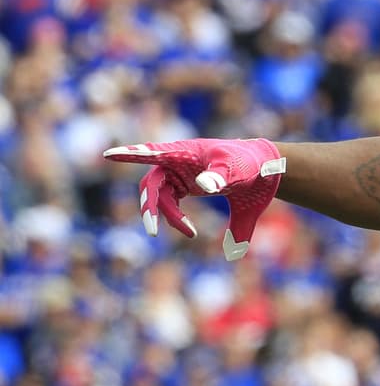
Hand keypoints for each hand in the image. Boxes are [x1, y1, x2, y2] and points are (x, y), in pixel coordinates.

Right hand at [103, 138, 285, 260]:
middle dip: (150, 208)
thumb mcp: (236, 171)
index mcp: (184, 152)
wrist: (265, 170)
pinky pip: (171, 203)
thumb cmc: (248, 164)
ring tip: (192, 233)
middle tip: (152, 232)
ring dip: (170, 216)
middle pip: (151, 185)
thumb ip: (220, 178)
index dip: (130, 154)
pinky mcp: (186, 186)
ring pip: (161, 198)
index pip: (152, 152)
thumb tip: (205, 187)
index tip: (108, 155)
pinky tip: (191, 231)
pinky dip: (177, 218)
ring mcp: (179, 174)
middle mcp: (176, 162)